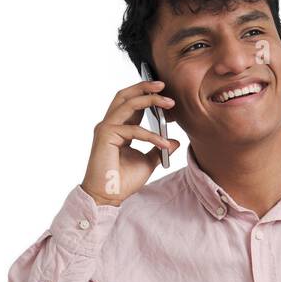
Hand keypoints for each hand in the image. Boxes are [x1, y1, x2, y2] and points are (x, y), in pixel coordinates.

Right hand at [80, 79, 180, 205]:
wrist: (107, 196)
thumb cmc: (122, 180)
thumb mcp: (147, 162)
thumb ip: (158, 149)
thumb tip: (174, 141)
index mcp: (118, 128)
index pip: (131, 104)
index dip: (146, 95)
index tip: (165, 94)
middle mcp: (109, 124)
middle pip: (125, 96)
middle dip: (144, 87)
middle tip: (163, 85)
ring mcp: (105, 128)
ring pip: (128, 104)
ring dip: (149, 100)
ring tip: (169, 103)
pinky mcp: (106, 136)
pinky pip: (133, 129)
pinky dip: (152, 136)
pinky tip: (164, 143)